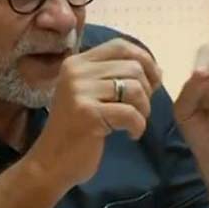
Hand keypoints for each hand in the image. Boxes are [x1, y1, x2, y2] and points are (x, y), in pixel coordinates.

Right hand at [26, 38, 161, 189]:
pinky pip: (130, 113)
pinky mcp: (88, 114)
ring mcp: (80, 92)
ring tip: (134, 122)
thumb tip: (158, 69)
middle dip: (147, 90)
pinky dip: (138, 126)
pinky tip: (130, 135)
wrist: (51, 162)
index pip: (119, 45)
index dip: (144, 59)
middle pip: (132, 67)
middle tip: (140, 110)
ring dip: (143, 109)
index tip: (152, 81)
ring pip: (134, 88)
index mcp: (76, 63)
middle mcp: (76, 72)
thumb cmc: (75, 129)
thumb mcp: (91, 95)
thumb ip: (117, 77)